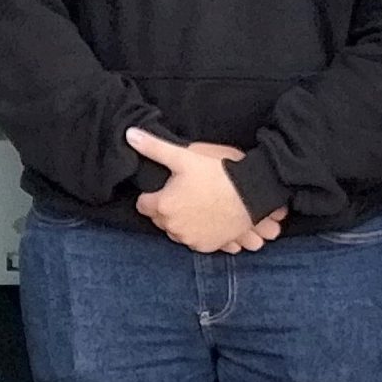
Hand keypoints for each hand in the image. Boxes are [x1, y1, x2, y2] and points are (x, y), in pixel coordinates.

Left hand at [125, 129, 275, 252]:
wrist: (251, 194)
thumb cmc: (217, 174)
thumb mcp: (184, 157)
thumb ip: (154, 147)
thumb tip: (129, 135)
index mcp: (163, 206)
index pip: (143, 204)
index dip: (152, 194)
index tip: (165, 187)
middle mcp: (173, 227)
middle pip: (159, 218)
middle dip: (166, 207)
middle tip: (183, 192)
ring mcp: (190, 239)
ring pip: (176, 230)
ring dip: (181, 220)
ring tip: (196, 203)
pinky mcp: (207, 246)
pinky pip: (194, 240)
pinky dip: (197, 231)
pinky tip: (207, 216)